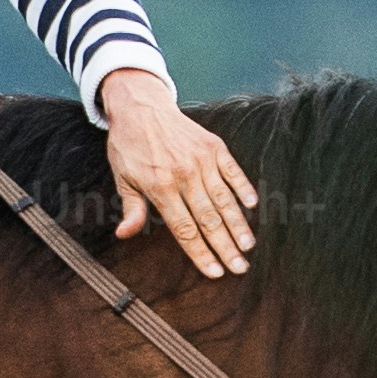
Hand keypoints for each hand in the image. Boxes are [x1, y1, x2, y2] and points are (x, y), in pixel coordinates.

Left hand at [100, 74, 259, 281]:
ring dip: (238, 224)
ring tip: (248, 246)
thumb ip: (131, 208)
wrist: (140, 105)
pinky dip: (243, 188)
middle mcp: (184, 175)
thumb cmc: (129, 145)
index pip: (185, 229)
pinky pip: (233, 171)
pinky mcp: (214, 146)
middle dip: (226, 247)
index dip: (201, 253)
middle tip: (240, 268)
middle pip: (209, 219)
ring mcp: (202, 160)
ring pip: (224, 199)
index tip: (215, 272)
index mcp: (160, 187)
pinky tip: (252, 206)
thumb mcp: (123, 178)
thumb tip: (124, 235)